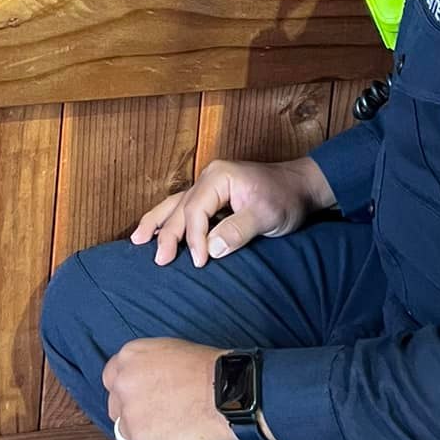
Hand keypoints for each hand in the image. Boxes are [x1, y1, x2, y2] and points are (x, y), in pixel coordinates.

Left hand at [102, 339, 235, 439]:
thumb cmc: (209, 371)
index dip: (128, 393)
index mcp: (129, 358)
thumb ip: (147, 366)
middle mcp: (123, 386)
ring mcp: (131, 417)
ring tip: (172, 434)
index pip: (112, 380)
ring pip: (127, 435)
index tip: (142, 401)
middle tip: (160, 420)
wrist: (227, 395)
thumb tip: (143, 383)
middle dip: (133, 416)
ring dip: (143, 437)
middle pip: (116, 409)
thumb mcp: (169, 352)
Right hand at [132, 156, 334, 267]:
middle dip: (167, 234)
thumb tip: (210, 248)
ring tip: (137, 240)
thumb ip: (238, 230)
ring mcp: (209, 186)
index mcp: (219, 177)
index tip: (199, 262)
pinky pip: (184, 206)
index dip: (194, 238)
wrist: (301, 186)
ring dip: (157, 222)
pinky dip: (169, 218)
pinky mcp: (214, 196)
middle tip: (159, 261)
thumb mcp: (267, 215)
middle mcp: (209, 178)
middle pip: (180, 208)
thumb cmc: (286, 198)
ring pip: (175, 204)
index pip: (196, 210)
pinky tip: (157, 228)